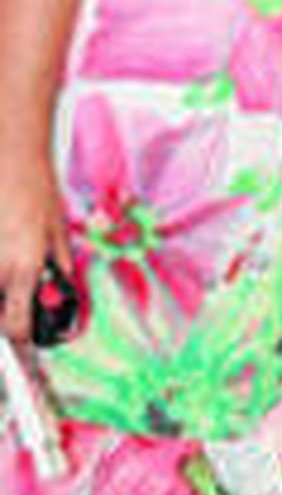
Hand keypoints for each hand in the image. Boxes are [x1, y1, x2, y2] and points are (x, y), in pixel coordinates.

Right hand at [0, 137, 72, 345]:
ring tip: (10, 261)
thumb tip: (64, 286)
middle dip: (5, 310)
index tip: (23, 336)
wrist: (12, 158)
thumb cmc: (36, 189)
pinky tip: (4, 245)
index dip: (19, 337)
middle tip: (16, 297)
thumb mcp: (58, 231)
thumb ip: (60, 265)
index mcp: (25, 268)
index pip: (15, 325)